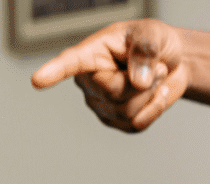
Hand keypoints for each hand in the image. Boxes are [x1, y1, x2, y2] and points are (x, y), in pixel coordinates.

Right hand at [31, 19, 187, 131]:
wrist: (171, 62)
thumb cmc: (155, 41)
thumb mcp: (153, 34)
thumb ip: (145, 52)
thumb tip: (138, 82)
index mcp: (91, 54)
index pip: (70, 63)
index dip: (54, 71)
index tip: (38, 80)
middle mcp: (89, 81)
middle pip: (114, 93)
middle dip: (143, 82)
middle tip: (154, 66)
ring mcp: (100, 104)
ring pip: (127, 112)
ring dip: (152, 95)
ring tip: (155, 77)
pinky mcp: (115, 121)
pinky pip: (137, 125)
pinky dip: (154, 110)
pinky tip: (155, 95)